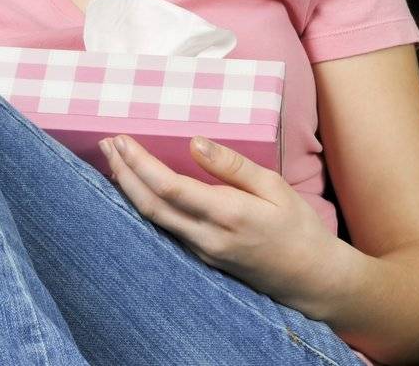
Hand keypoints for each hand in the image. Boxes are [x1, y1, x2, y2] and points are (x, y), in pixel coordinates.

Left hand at [99, 134, 342, 314]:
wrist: (312, 278)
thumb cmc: (298, 227)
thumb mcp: (274, 187)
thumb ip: (232, 165)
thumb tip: (194, 142)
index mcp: (228, 214)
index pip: (169, 188)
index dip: (139, 164)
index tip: (121, 140)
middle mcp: (207, 237)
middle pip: (150, 205)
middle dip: (123, 173)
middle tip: (105, 144)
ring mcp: (201, 251)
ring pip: (152, 220)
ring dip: (128, 189)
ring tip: (113, 160)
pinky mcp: (202, 257)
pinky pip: (164, 229)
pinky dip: (144, 204)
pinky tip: (137, 187)